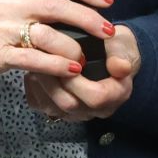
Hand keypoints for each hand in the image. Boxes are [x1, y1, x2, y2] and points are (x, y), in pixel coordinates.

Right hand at [0, 0, 114, 90]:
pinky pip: (31, 59)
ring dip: (73, 45)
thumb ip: (30, 1)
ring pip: (46, 32)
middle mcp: (9, 6)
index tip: (107, 0)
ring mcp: (1, 30)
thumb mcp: (2, 5)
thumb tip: (67, 2)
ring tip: (87, 55)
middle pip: (56, 4)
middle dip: (87, 16)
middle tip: (108, 29)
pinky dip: (55, 65)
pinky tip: (71, 70)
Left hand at [24, 24, 140, 121]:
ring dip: (40, 83)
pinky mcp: (61, 110)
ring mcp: (77, 112)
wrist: (110, 55)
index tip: (68, 60)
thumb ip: (120, 54)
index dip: (78, 81)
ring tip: (35, 60)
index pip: (95, 98)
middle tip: (41, 56)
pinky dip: (34, 89)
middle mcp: (96, 110)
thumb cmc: (117, 48)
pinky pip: (42, 105)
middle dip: (53, 80)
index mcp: (116, 95)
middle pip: (69, 104)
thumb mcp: (123, 44)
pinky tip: (34, 70)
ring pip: (52, 107)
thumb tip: (120, 67)